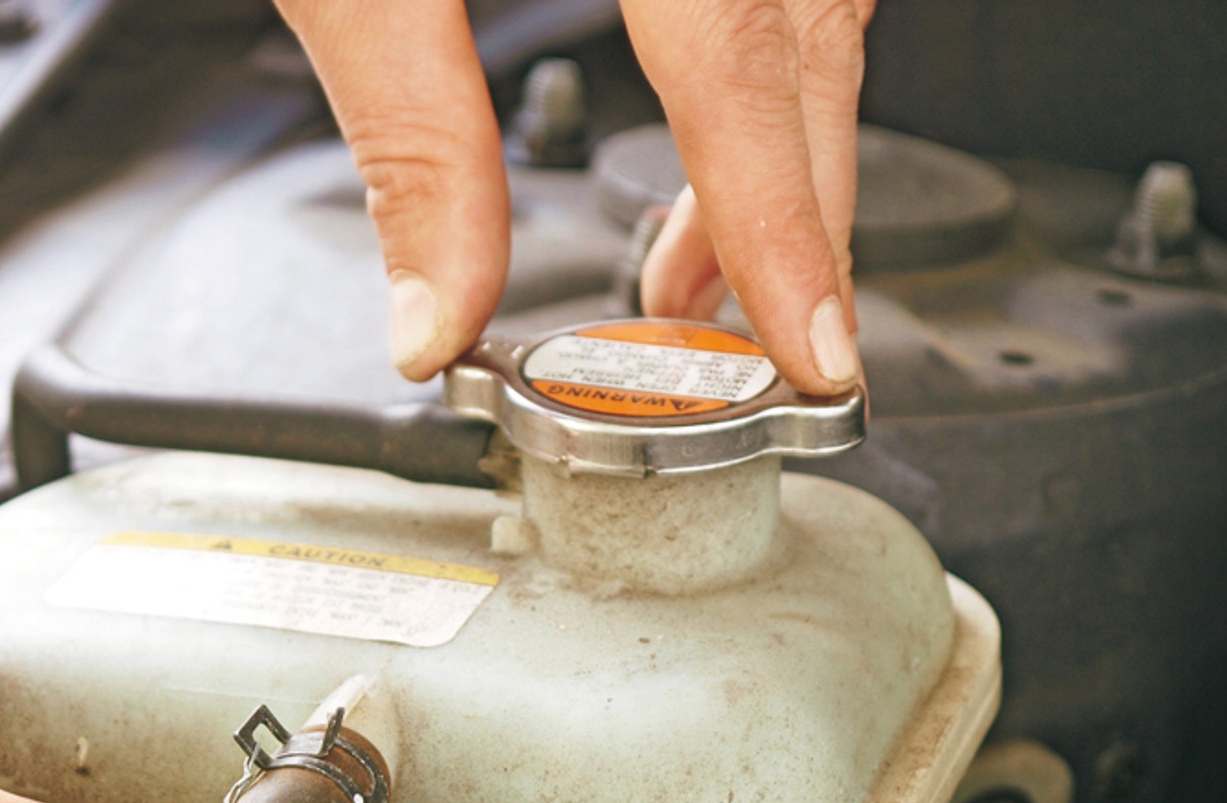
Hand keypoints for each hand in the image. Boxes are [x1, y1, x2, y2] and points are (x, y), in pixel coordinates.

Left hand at [274, 0, 868, 393]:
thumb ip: (411, 136)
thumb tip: (436, 313)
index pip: (740, 61)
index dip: (785, 223)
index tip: (816, 345)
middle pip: (810, 34)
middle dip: (798, 209)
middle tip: (770, 343)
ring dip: (779, 146)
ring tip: (710, 269)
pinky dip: (758, 59)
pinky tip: (716, 134)